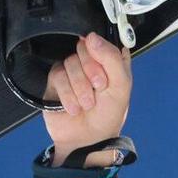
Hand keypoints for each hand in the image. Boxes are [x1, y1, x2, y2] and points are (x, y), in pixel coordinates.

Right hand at [43, 32, 131, 166]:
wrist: (87, 140)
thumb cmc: (108, 115)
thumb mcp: (120, 87)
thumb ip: (111, 59)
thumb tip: (92, 37)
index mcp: (111, 61)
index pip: (105, 41)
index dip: (103, 55)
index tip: (107, 73)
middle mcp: (92, 63)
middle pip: (85, 48)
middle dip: (92, 72)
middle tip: (98, 89)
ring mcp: (73, 70)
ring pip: (70, 62)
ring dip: (80, 88)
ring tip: (86, 104)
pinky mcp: (56, 80)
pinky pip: (57, 75)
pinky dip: (67, 94)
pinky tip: (73, 106)